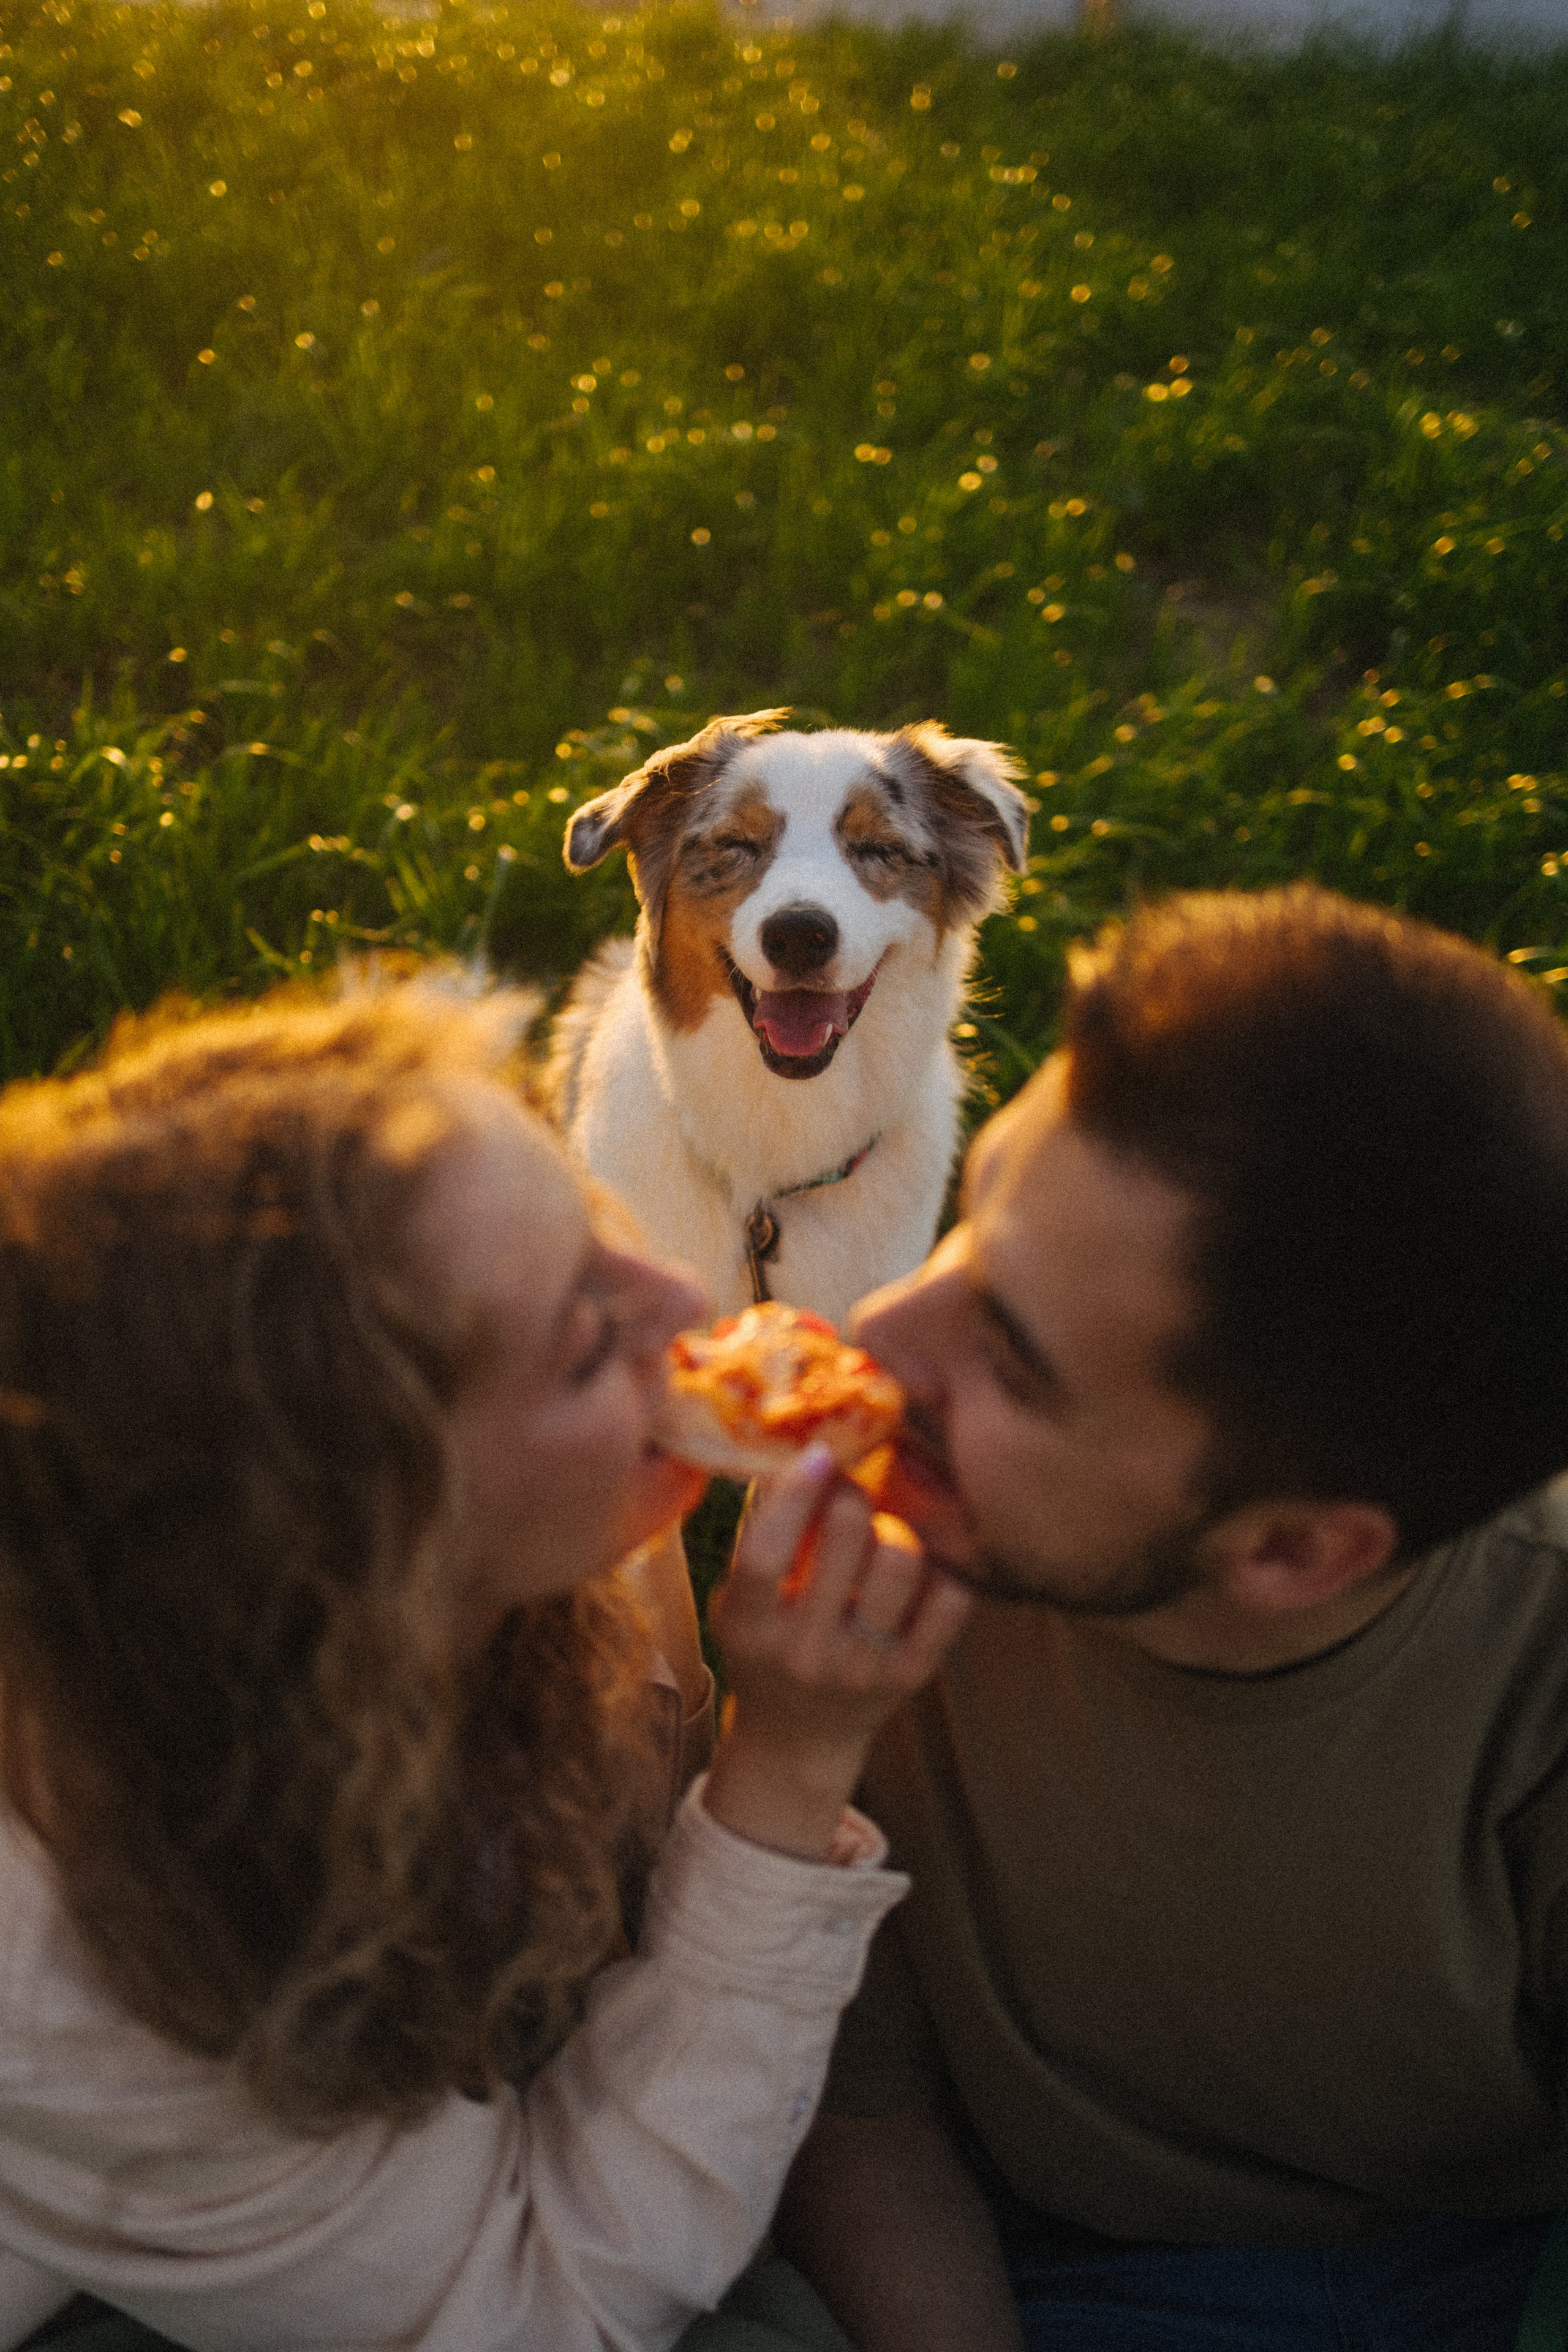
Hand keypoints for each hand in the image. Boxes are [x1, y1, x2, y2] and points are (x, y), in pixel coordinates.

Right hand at [703, 1444, 970, 1859]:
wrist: (798, 1739)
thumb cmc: (763, 1648)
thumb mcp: (736, 1602)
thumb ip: (756, 1535)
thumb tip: (787, 1446)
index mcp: (750, 1628)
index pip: (766, 1553)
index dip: (793, 1494)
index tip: (817, 1451)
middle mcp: (805, 1652)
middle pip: (845, 1538)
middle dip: (851, 1493)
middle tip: (849, 1485)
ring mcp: (863, 1667)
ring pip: (901, 1560)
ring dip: (893, 1527)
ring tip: (881, 1530)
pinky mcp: (912, 1675)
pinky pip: (948, 1599)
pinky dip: (940, 1569)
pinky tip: (919, 1567)